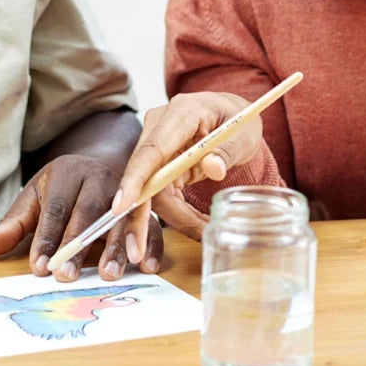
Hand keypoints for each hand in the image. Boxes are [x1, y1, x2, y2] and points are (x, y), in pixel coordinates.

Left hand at [0, 153, 163, 281]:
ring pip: (123, 218)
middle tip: (68, 276)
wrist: (96, 165)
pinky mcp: (144, 204)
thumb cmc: (60, 190)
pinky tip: (147, 266)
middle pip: (90, 212)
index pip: (57, 207)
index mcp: (67, 172)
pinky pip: (151, 223)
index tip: (40, 267)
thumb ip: (14, 225)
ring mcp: (125, 190)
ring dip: (118, 247)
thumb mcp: (33, 200)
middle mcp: (98, 177)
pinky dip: (151, 244)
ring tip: (110, 274)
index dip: (48, 238)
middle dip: (79, 246)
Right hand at [115, 93, 262, 246]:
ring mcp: (156, 145)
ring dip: (170, 219)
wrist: (231, 114)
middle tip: (138, 252)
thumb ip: (228, 150)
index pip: (151, 150)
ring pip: (150, 191)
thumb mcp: (244, 132)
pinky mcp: (158, 164)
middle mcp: (159, 127)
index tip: (121, 207)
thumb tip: (213, 168)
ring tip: (201, 234)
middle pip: (142, 176)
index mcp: (180, 112)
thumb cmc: (238, 118)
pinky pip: (160, 194)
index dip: (135, 180)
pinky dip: (178, 214)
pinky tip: (197, 225)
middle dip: (138, 215)